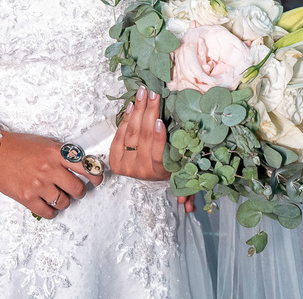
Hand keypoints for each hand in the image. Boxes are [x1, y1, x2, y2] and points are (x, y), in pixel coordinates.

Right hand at [0, 131, 103, 218]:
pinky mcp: (27, 197)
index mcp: (56, 153)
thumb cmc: (18, 146)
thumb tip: (80, 164)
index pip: (85, 166)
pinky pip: (48, 213)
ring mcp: (38, 184)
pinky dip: (52, 213)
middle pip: (78, 189)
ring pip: (64, 202)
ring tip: (58, 197)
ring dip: (64, 202)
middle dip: (79, 191)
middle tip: (75, 190)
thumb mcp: (44, 142)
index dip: (96, 175)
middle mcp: (49, 169)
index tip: (97, 179)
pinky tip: (48, 206)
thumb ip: (61, 153)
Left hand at [111, 88, 194, 212]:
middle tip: (153, 93)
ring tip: (143, 93)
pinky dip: (126, 118)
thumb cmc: (168, 170)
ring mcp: (125, 164)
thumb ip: (186, 190)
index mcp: (158, 174)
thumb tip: (188, 208)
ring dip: (137, 110)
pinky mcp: (114, 157)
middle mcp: (139, 171)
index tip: (159, 121)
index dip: (157, 138)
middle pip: (143, 137)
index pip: (156, 154)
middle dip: (148, 112)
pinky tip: (131, 105)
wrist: (145, 178)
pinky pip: (120, 134)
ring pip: (131, 133)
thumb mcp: (179, 175)